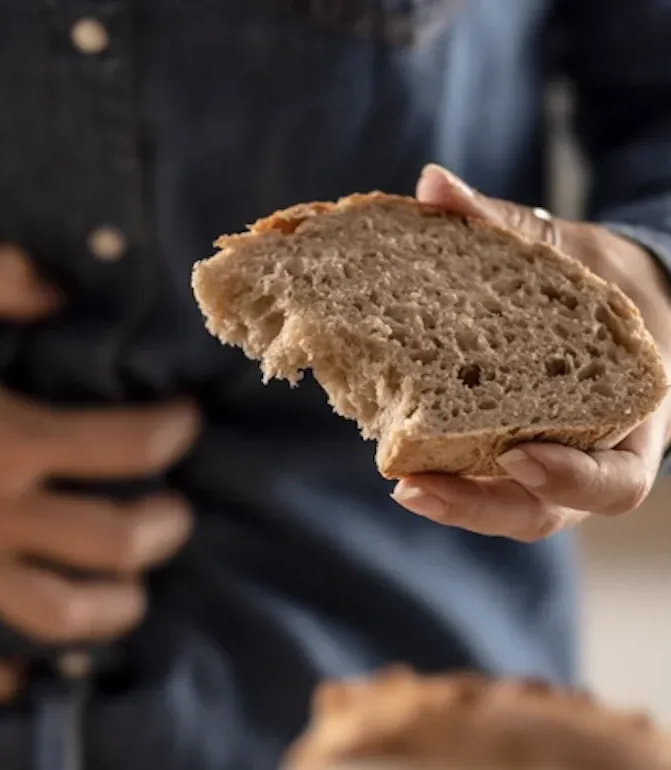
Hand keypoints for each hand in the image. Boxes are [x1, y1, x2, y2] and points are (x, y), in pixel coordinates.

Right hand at [0, 245, 197, 699]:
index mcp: (9, 440)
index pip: (127, 445)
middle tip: (169, 511)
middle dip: (162, 529)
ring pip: (58, 613)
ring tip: (128, 590)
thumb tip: (61, 289)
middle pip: (113, 543)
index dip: (172, 431)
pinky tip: (21, 675)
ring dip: (110, 609)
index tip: (183, 421)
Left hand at [390, 164, 670, 541]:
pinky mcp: (504, 454)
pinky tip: (389, 448)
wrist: (604, 297)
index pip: (616, 479)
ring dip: (452, 500)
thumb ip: (504, 224)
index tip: (516, 454)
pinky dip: (439, 466)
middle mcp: (591, 453)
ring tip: (398, 483)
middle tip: (413, 487)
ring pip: (507, 506)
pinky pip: (478, 475)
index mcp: (631, 416)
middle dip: (480, 506)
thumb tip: (433, 185)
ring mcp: (547, 462)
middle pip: (545, 510)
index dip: (570, 476)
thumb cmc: (595, 279)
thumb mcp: (565, 250)